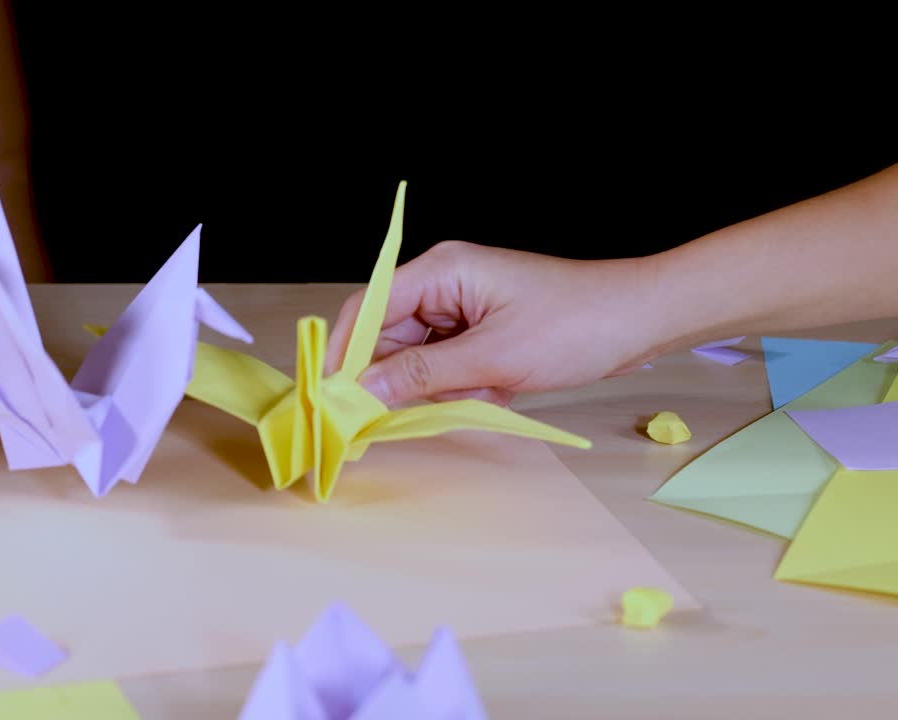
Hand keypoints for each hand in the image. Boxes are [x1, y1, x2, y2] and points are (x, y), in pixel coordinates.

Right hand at [326, 241, 655, 406]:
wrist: (640, 322)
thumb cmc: (576, 325)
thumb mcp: (492, 357)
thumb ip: (421, 375)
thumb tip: (363, 392)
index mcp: (441, 271)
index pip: (367, 308)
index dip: (344, 354)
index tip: (333, 398)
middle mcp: (443, 285)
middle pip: (385, 336)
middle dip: (392, 378)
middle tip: (395, 417)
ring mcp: (461, 309)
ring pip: (414, 357)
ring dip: (430, 387)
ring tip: (467, 397)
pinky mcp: (478, 333)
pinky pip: (443, 366)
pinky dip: (455, 388)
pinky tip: (485, 394)